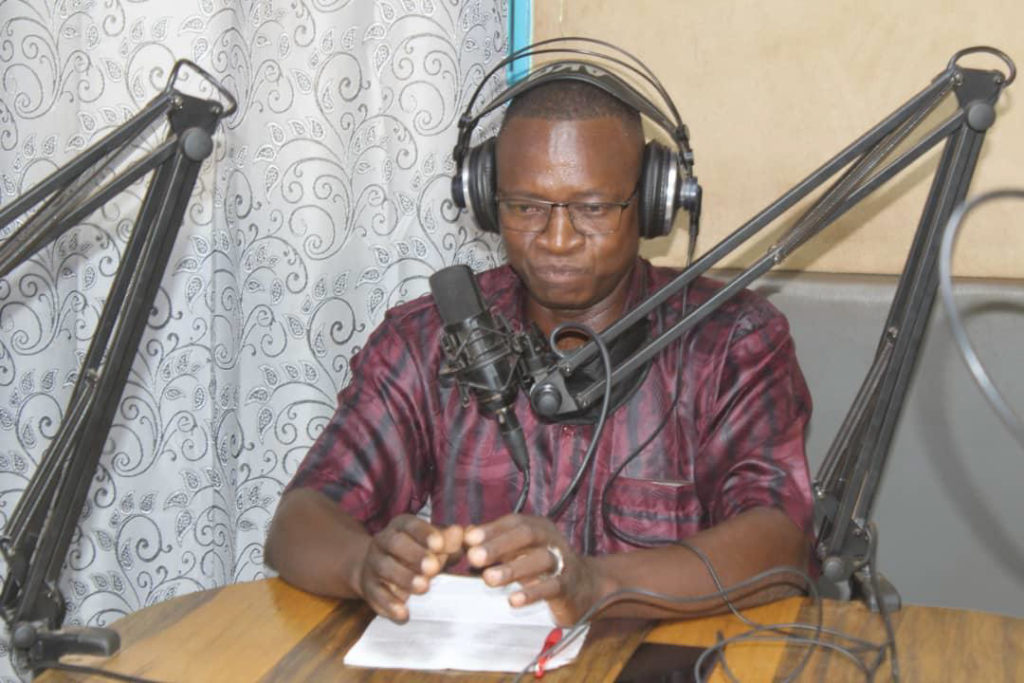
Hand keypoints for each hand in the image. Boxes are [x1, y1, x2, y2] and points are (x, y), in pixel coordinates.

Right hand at [356, 514, 462, 622]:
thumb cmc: (417, 553)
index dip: (424, 533)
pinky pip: (376, 595)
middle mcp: (383, 541)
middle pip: (395, 544)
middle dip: (414, 555)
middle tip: (433, 567)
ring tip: (424, 587)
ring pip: (384, 568)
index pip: (411, 524)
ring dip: (404, 578)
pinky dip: (389, 605)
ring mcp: (374, 563)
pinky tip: (404, 613)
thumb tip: (461, 533)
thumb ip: (449, 540)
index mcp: (401, 526)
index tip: (440, 544)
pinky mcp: (369, 587)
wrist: (380, 569)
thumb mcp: (434, 544)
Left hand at [464, 514, 601, 625]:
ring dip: (512, 569)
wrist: (584, 587)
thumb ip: (494, 543)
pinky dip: (532, 593)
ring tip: (488, 579)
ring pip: (539, 560)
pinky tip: (513, 600)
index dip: (491, 529)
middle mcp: (552, 539)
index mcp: (538, 527)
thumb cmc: (542, 566)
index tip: (468, 539)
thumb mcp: (519, 551)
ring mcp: (563, 561)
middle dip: (498, 545)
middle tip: (473, 557)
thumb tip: (463, 535)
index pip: (514, 522)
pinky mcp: (568, 586)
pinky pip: (551, 587)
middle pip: (527, 535)